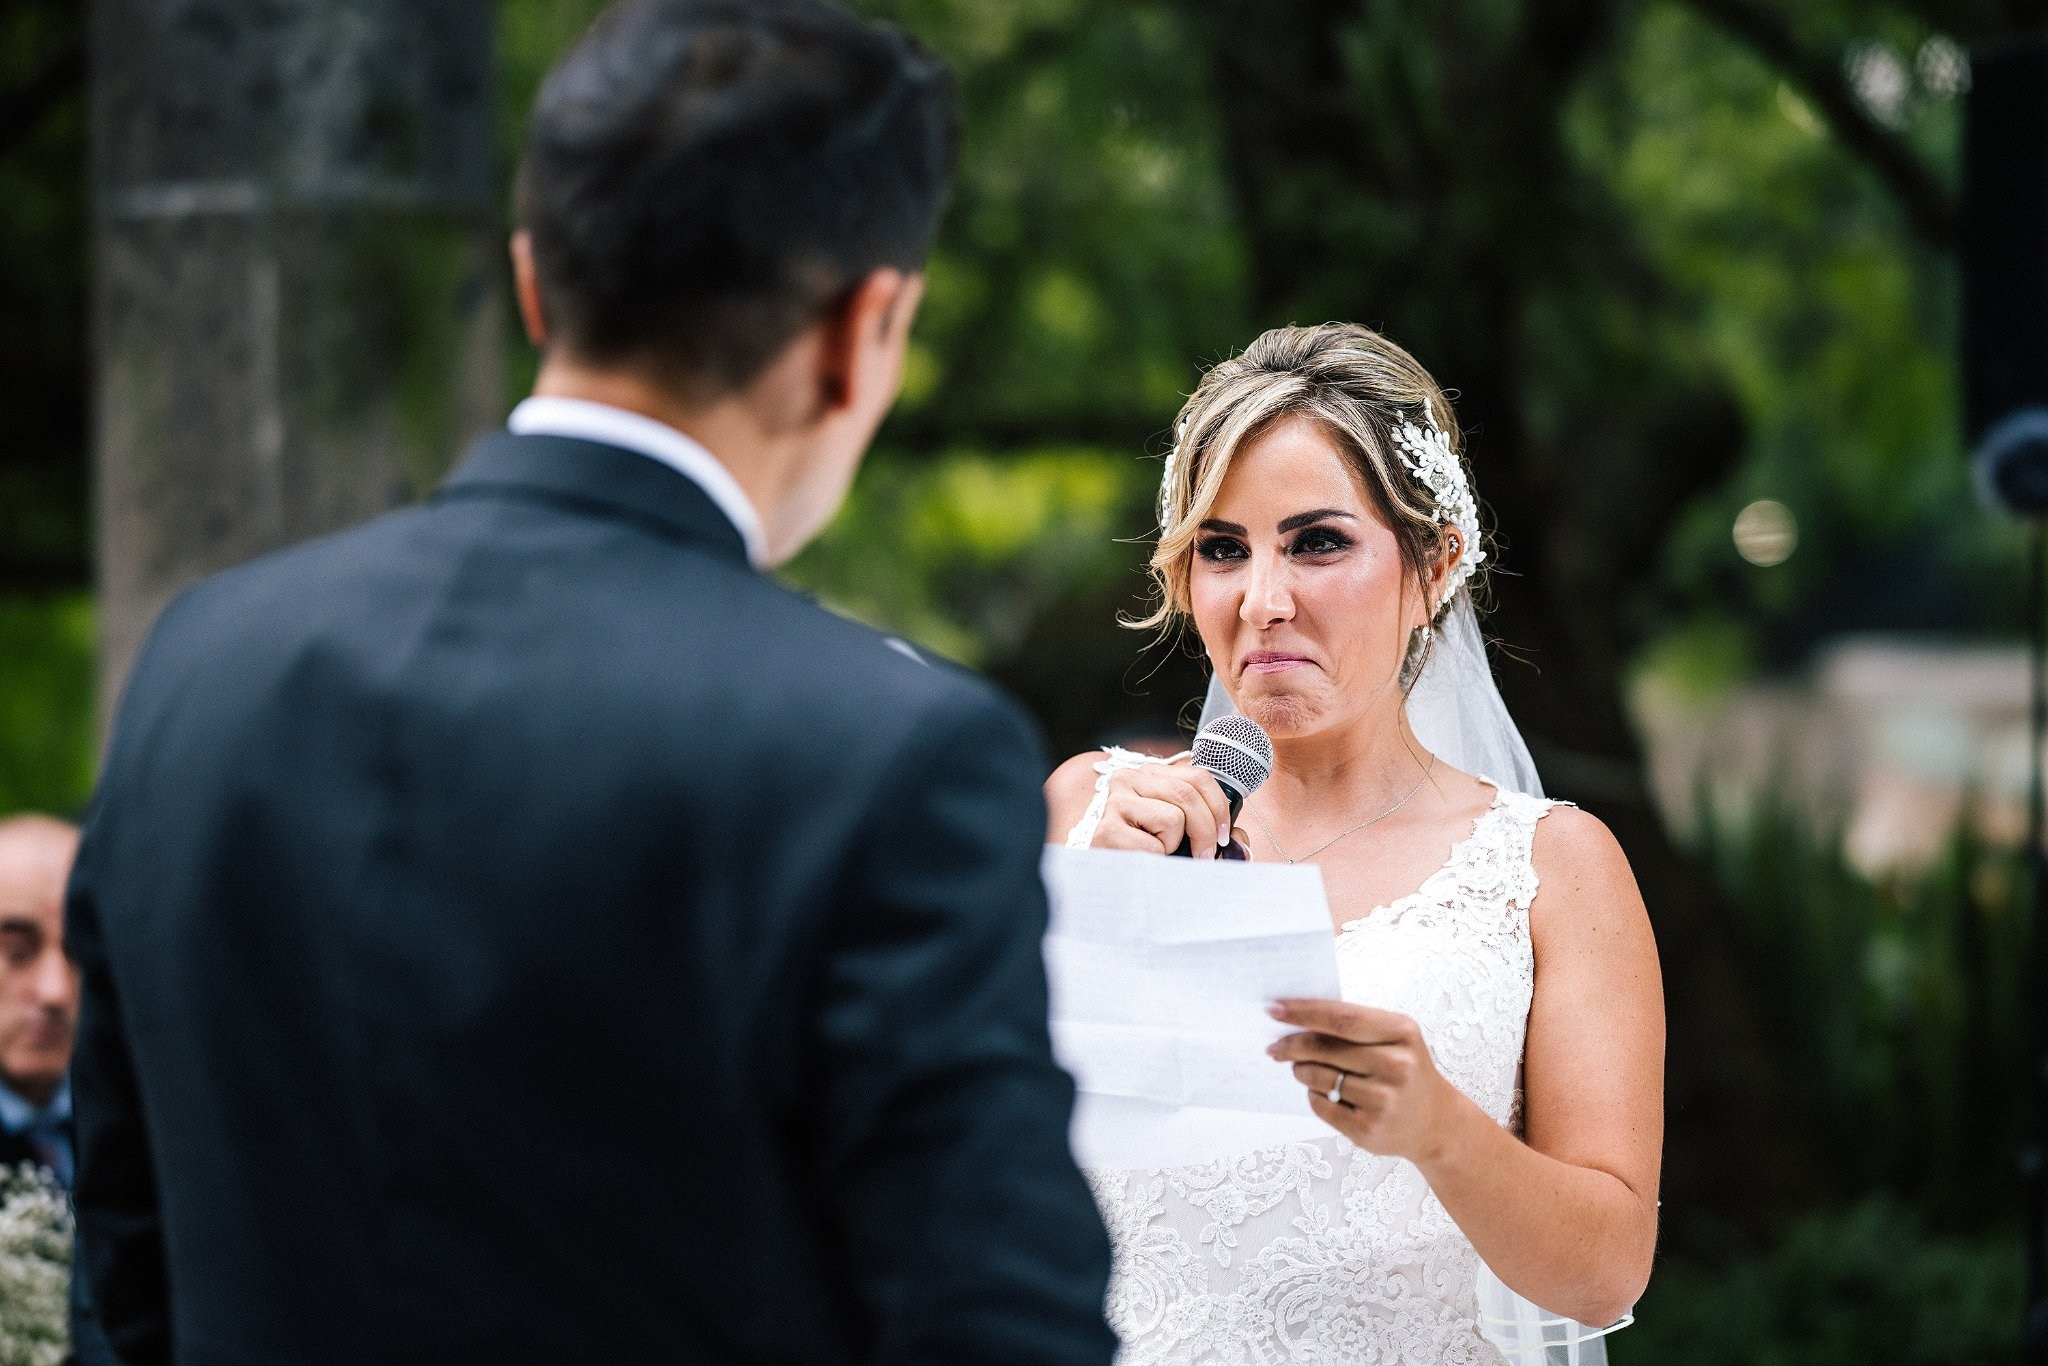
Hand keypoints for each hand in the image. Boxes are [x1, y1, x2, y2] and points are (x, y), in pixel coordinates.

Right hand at [1089, 759, 1233, 859]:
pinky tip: (1143, 860)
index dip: (1219, 806)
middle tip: (1206, 856)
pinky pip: (1154, 844)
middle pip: (1187, 794)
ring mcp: (1115, 802)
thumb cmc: (1146, 853)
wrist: (1105, 878)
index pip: (1197, 775)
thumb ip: (1212, 834)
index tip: (1224, 835)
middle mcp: (1129, 779)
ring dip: (1176, 844)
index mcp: (1151, 775)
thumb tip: (1241, 846)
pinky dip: (1158, 859)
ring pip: (1173, 816)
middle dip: (1206, 830)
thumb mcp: (1181, 836)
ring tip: (1161, 853)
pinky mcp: (1107, 829)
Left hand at [1266, 999, 1465, 1162]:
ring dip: (1300, 1070)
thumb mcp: (1394, 1038)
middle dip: (1291, 1045)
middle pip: (1324, 1048)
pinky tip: (1322, 1092)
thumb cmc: (1404, 1070)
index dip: (1304, 1012)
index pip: (1342, 1018)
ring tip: (1301, 1069)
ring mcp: (1383, 1100)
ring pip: (1318, 1077)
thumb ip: (1353, 1026)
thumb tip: (1296, 1019)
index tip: (1274, 1009)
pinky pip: (1320, 1105)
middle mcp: (1396, 1065)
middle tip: (1274, 1046)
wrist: (1435, 1123)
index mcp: (1402, 1032)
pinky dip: (1313, 1095)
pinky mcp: (1368, 1129)